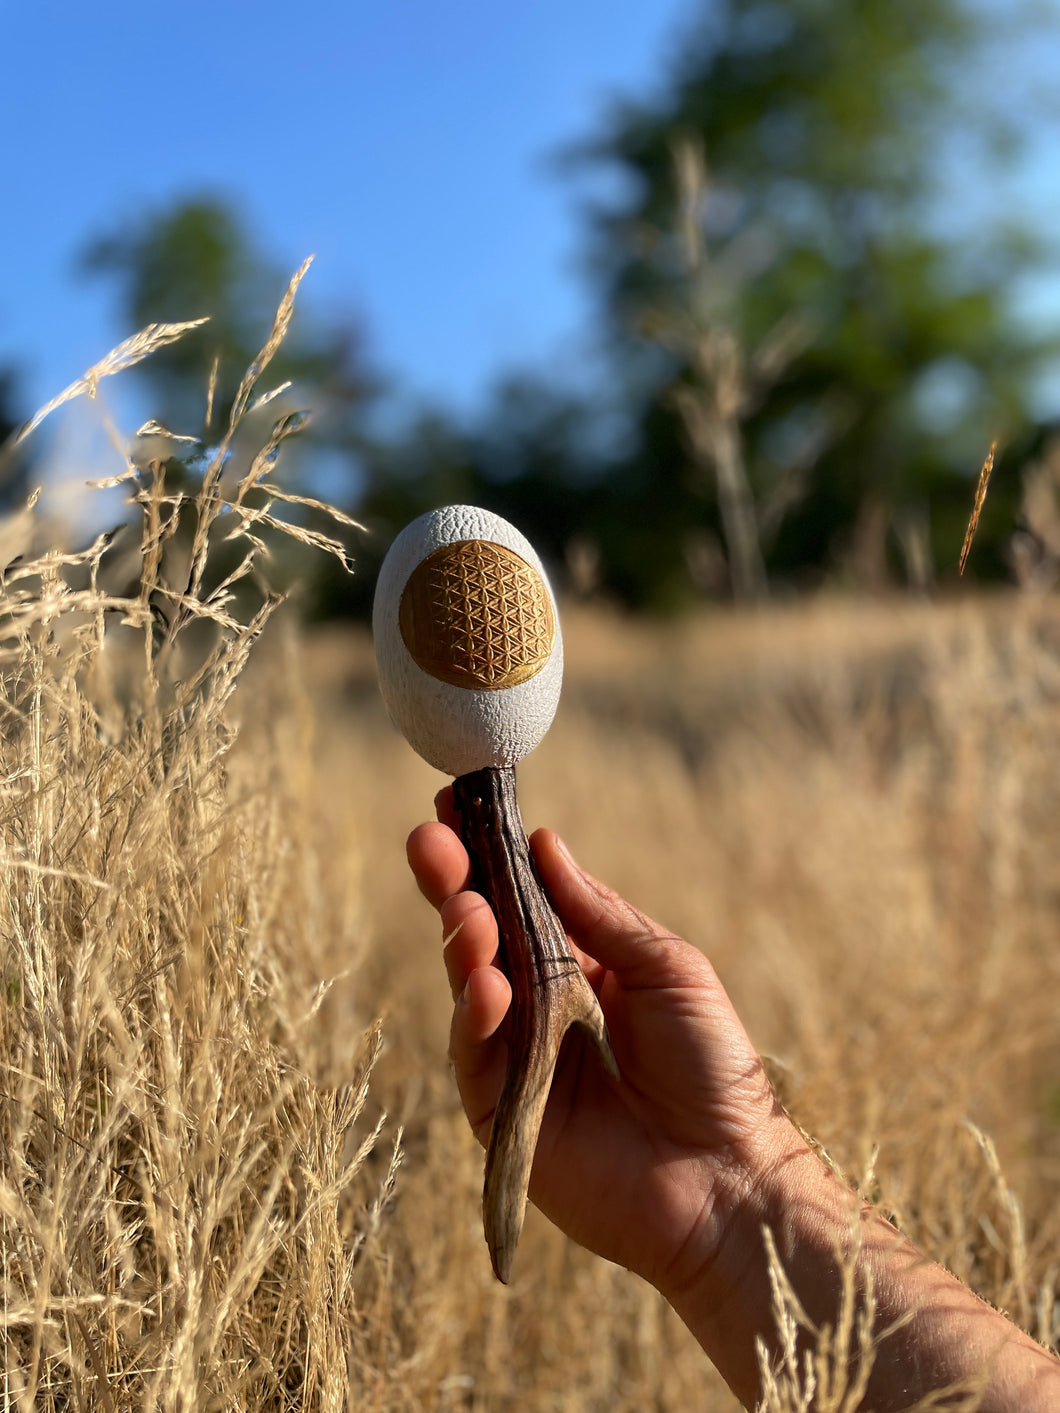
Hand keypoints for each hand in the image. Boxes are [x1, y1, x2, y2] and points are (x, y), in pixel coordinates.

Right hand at [407, 797, 805, 1299]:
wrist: (728, 1175)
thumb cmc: (713, 1065)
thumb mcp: (666, 966)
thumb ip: (599, 913)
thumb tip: (544, 842)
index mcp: (578, 965)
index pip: (518, 900)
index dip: (485, 855)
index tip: (456, 803)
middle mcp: (538, 1005)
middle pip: (479, 934)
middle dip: (452, 883)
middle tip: (430, 838)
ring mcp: (516, 1058)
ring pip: (467, 987)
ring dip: (463, 943)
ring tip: (470, 911)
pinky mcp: (501, 1113)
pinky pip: (473, 1055)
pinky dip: (474, 1016)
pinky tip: (487, 985)